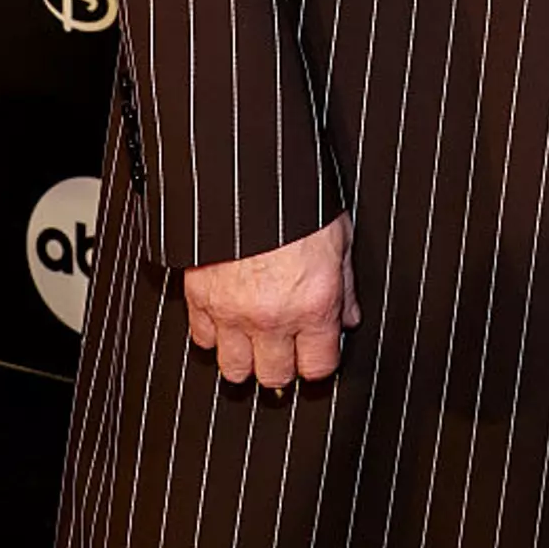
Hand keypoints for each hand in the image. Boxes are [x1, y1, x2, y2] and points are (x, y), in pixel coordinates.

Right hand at [184, 211, 359, 386]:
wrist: (248, 171)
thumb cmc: (298, 195)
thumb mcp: (340, 235)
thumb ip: (346, 284)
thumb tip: (349, 315)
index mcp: (313, 304)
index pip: (318, 368)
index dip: (321, 360)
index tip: (320, 350)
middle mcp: (272, 316)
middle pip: (275, 377)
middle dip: (284, 365)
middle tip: (288, 346)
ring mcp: (232, 311)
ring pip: (234, 369)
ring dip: (247, 357)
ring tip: (257, 338)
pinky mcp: (199, 298)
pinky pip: (203, 339)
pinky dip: (215, 333)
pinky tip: (229, 316)